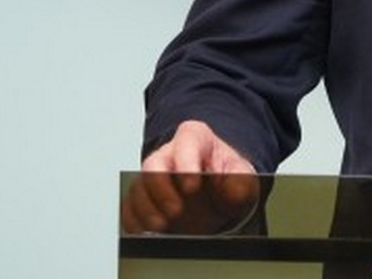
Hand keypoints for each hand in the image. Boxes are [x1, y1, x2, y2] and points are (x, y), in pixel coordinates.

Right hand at [121, 120, 258, 234]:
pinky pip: (129, 206)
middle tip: (175, 211)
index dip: (186, 164)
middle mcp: (169, 153)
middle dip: (161, 190)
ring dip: (147, 209)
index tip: (192, 186)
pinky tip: (145, 232)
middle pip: (154, 164)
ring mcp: (153, 175)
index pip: (187, 141)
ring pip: (139, 187)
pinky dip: (134, 221)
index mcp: (196, 138)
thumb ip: (241, 179)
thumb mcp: (242, 175)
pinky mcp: (143, 197)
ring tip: (162, 227)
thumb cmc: (227, 177)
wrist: (218, 193)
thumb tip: (232, 188)